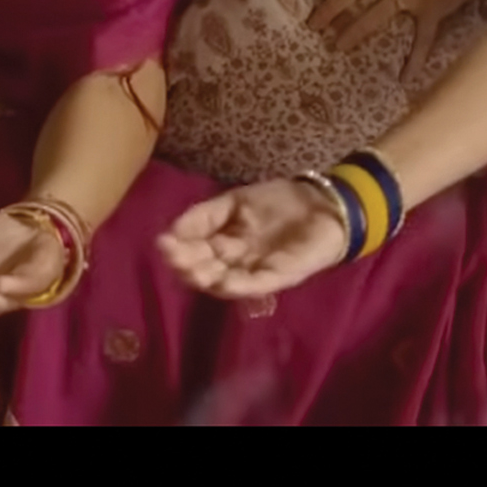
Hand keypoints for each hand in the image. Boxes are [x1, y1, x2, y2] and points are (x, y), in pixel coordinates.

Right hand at [159, 178, 345, 299]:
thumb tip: (171, 230)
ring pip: (227, 281)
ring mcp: (258, 271)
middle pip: (208, 269)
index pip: (197, 251)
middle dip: (188, 265)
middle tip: (173, 258)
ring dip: (208, 278)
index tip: (162, 243)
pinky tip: (222, 280)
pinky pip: (257, 284)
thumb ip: (205, 215)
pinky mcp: (281, 276)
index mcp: (225, 244)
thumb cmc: (280, 201)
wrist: (323, 201)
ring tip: (191, 270)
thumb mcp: (236, 202)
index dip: (180, 249)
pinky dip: (239, 285)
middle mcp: (238, 262)